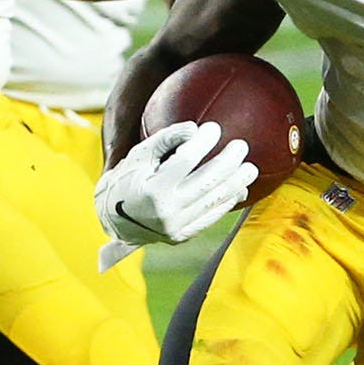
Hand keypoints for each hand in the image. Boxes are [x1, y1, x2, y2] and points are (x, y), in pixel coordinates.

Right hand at [94, 120, 254, 255]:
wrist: (113, 219)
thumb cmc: (128, 179)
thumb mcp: (139, 156)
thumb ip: (165, 139)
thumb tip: (195, 128)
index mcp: (152, 188)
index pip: (186, 160)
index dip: (204, 141)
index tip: (214, 128)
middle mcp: (166, 210)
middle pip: (208, 181)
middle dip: (229, 161)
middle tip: (241, 145)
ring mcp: (176, 226)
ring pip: (215, 201)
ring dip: (236, 183)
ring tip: (250, 168)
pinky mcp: (182, 236)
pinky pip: (211, 217)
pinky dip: (228, 202)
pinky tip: (239, 189)